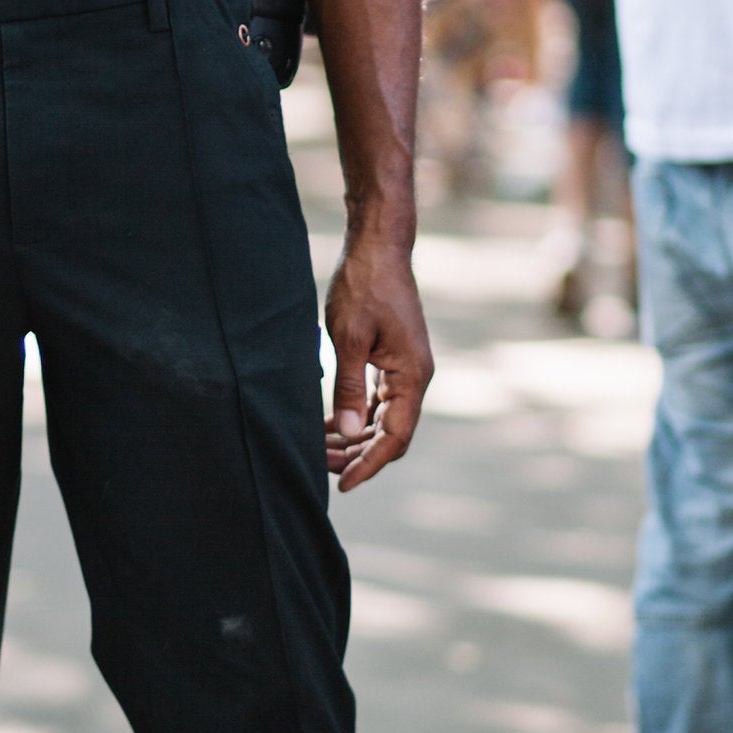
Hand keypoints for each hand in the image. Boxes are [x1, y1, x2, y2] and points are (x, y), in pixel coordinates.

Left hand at [324, 233, 431, 491]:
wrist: (379, 248)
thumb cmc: (364, 286)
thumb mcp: (349, 338)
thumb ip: (349, 387)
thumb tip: (349, 432)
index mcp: (411, 376)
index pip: (395, 437)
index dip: (369, 465)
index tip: (343, 485)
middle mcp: (414, 377)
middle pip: (390, 434)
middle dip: (356, 454)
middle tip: (318, 466)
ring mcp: (405, 369)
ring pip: (382, 419)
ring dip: (354, 437)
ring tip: (318, 449)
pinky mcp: (392, 359)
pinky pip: (376, 400)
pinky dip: (355, 415)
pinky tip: (328, 424)